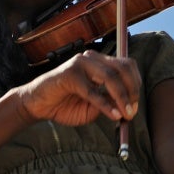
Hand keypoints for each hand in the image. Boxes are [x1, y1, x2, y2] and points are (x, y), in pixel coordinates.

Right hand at [15, 50, 140, 125]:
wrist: (38, 106)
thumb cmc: (66, 105)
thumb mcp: (93, 108)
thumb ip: (109, 104)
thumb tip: (128, 107)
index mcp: (101, 63)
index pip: (127, 66)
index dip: (135, 85)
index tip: (135, 106)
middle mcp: (93, 59)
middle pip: (123, 68)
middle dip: (132, 91)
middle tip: (132, 111)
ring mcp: (81, 63)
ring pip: (110, 77)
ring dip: (121, 97)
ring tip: (125, 115)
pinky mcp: (69, 74)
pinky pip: (92, 90)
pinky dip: (104, 104)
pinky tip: (112, 115)